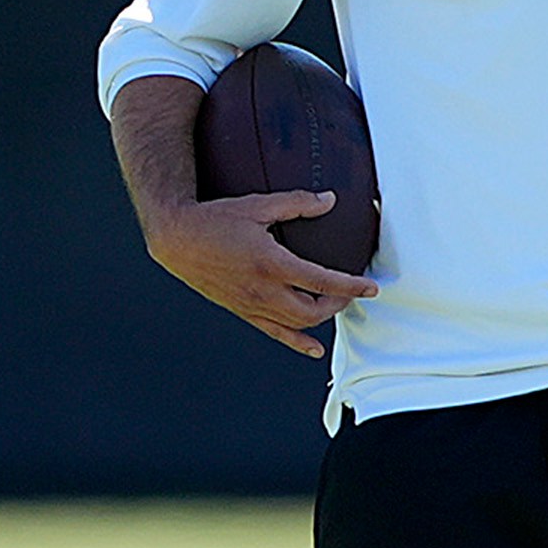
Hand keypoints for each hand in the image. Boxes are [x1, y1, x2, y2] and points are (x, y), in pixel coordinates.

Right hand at [148, 191, 376, 359]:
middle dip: (338, 303)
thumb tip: (329, 200)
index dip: (351, 287)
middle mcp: (263, 290)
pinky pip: (275, 333)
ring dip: (321, 318)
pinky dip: (298, 342)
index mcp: (271, 263)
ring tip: (334, 304)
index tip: (370, 288)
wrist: (177, 240)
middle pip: (313, 310)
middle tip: (351, 291)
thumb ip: (297, 203)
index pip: (322, 282)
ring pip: (297, 325)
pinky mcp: (243, 311)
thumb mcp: (258, 205)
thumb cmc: (215, 219)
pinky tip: (314, 347)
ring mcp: (252, 304)